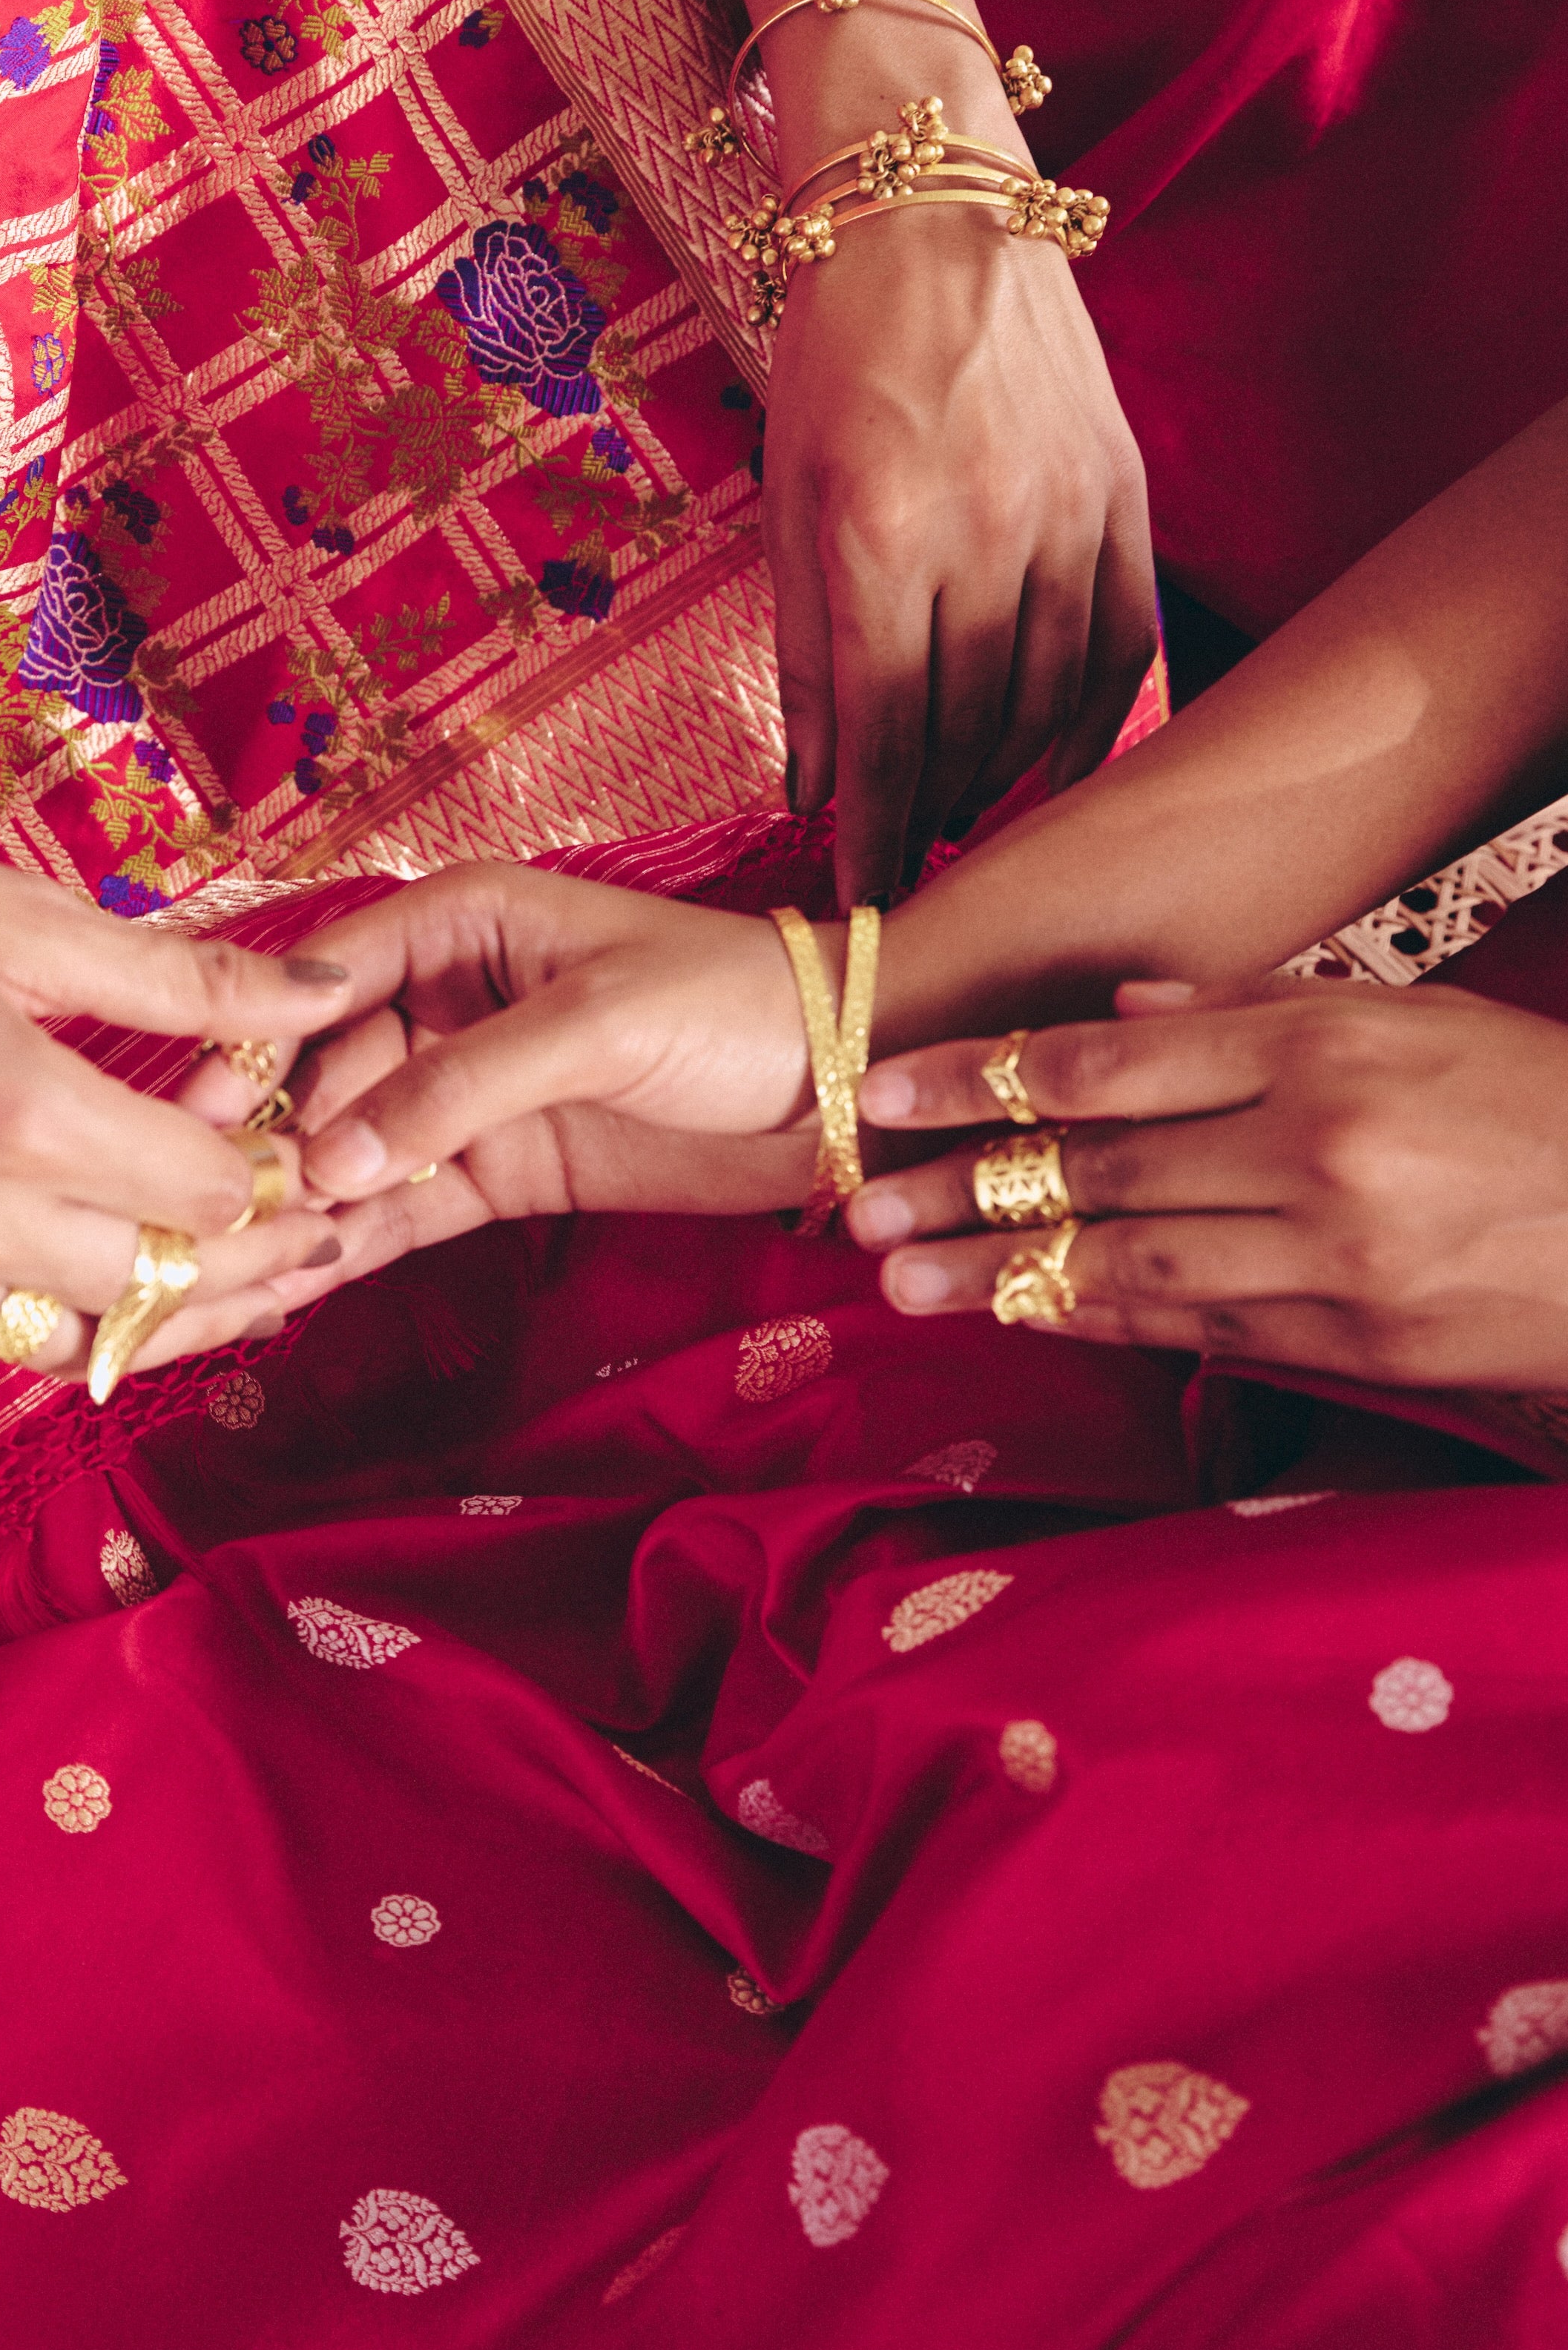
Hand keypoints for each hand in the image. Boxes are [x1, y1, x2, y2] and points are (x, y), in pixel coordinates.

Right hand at [0, 803, 347, 1375]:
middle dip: (243, 1259)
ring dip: (159, 1308)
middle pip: (157, 1284)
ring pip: (74, 1338)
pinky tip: (94, 1272)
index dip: (271, 1175)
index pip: (203, 1193)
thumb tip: (323, 996)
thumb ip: (183, 978)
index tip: (297, 1149)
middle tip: (301, 1228)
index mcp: (13, 1111)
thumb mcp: (17, 918)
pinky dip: (52, 1317)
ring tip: (223, 1268)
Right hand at [192, 865, 819, 1233]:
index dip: (257, 1041)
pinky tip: (296, 1280)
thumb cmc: (728, 1007)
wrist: (842, 1087)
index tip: (195, 1109)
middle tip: (215, 1207)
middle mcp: (443, 1001)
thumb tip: (338, 1158)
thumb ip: (464, 1086)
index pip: (327, 978)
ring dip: (301, 1196)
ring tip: (232, 1259)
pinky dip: (356, 1241)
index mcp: (460, 922)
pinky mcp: (499, 1169)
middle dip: (269, 1134)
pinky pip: (407, 1205)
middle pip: (323, 1069)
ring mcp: (466, 1092)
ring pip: (355, 1143)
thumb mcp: (595, 1025)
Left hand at [767, 203, 1155, 907]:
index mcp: (882, 535)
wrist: (933, 218)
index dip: (874, 830)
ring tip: (965, 823)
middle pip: (968, 728)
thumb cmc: (833, 354)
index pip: (885, 732)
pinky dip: (1095, 721)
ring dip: (1006, 779)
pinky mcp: (1124, 495)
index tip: (862, 899)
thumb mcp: (785, 498)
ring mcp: (1070, 514)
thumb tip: (809, 789)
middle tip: (906, 873)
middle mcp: (988, 533)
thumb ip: (803, 652)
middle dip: (932, 816)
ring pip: (1049, 697)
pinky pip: (1122, 642)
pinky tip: (1061, 771)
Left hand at [847, 979, 1567, 1404]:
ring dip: (1001, 1274)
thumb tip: (1120, 1006)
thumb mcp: (1408, 1018)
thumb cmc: (1532, 1102)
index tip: (886, 1094)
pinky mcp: (1360, 1343)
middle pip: (1097, 1165)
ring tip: (900, 1281)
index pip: (1108, 1060)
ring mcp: (1337, 1255)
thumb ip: (1251, 1011)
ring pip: (1131, 1261)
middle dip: (959, 1187)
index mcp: (1320, 1046)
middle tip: (849, 1208)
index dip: (982, 1078)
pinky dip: (1103, 1323)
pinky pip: (1201, 1331)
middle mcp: (1316, 1148)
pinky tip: (1027, 1318)